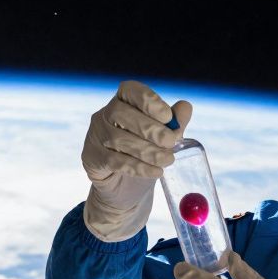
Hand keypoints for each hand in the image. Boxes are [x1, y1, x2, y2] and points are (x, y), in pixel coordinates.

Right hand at [81, 81, 190, 240]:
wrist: (125, 188)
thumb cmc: (145, 155)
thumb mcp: (163, 139)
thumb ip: (174, 123)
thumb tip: (185, 107)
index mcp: (123, 101)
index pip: (130, 90)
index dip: (148, 101)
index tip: (168, 117)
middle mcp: (104, 114)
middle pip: (121, 114)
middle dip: (150, 129)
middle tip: (171, 143)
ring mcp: (96, 135)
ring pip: (119, 139)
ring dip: (148, 150)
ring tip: (168, 160)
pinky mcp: (92, 157)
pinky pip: (115, 161)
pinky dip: (139, 167)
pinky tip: (156, 172)